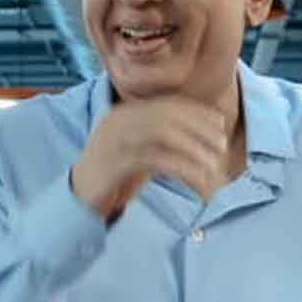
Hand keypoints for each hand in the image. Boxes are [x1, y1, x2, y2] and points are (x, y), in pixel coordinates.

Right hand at [71, 96, 229, 220]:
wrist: (79, 197)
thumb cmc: (116, 175)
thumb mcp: (139, 149)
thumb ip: (161, 137)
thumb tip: (201, 132)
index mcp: (125, 113)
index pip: (168, 104)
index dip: (197, 112)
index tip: (220, 124)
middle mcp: (119, 120)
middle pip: (169, 116)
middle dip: (200, 129)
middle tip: (222, 147)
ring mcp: (115, 139)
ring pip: (165, 135)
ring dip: (195, 150)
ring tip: (214, 167)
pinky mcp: (116, 162)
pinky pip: (157, 160)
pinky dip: (183, 169)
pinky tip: (198, 181)